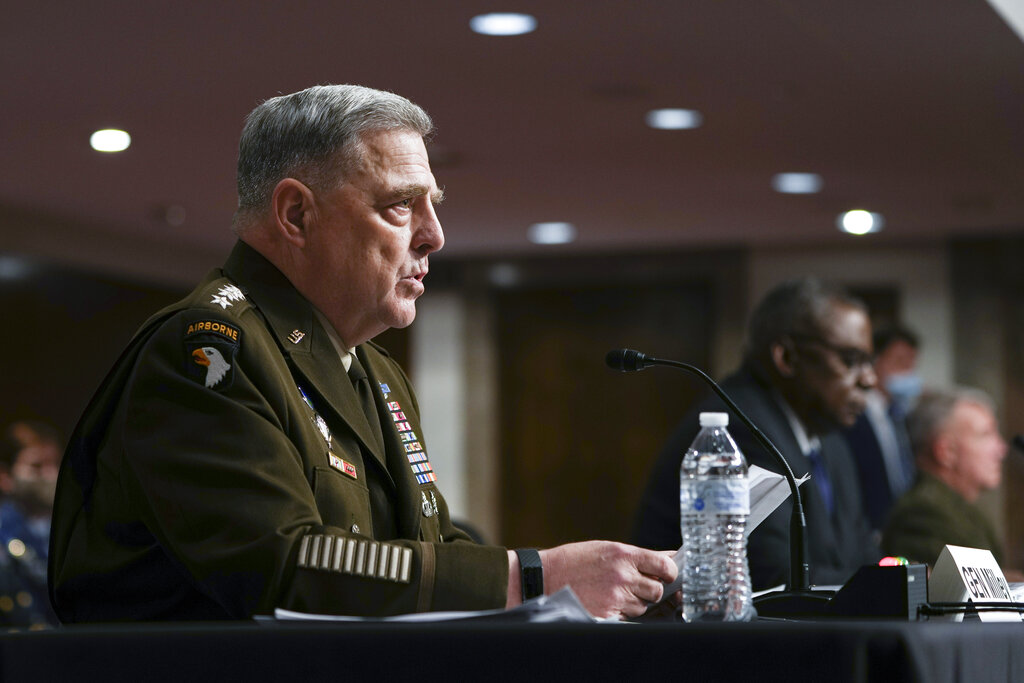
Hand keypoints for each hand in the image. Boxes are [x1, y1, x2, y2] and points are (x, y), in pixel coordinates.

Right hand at [539, 541, 676, 619]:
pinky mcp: (608, 614)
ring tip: (612, 591)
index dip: (670, 572)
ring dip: (634, 602)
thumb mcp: (606, 549)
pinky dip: (621, 612)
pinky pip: (628, 617)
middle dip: (649, 590)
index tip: (667, 574)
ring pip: (643, 606)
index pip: (665, 565)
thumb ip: (636, 556)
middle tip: (633, 585)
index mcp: (623, 554)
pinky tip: (605, 601)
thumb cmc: (575, 561)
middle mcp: (622, 575)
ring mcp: (615, 596)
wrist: (545, 577)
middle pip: (657, 590)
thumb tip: (667, 559)